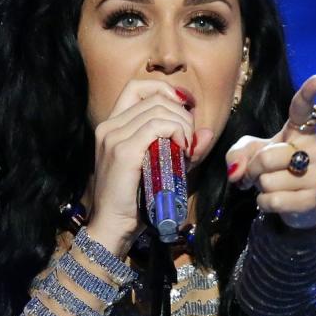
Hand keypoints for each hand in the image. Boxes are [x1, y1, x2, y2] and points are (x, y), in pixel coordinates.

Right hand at [87, 80, 214, 255]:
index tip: (184, 109)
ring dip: (182, 124)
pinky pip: (157, 126)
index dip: (165, 90)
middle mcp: (109, 126)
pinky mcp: (123, 151)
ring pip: (159, 109)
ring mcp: (113, 137)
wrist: (112, 228)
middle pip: (154, 96)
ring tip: (187, 148)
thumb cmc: (135, 201)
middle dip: (182, 113)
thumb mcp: (161, 168)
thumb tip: (206, 133)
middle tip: (190, 140)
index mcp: (112, 126)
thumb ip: (181, 148)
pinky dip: (177, 133)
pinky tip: (182, 150)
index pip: (137, 87)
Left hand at [225, 75, 315, 229]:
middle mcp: (315, 149)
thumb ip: (238, 153)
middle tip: (259, 174)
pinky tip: (274, 200)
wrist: (298, 203)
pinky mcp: (311, 199)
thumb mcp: (252, 153)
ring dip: (260, 188)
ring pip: (267, 181)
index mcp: (300, 132)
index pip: (303, 110)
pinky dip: (264, 203)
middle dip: (253, 169)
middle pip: (267, 157)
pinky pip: (273, 200)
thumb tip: (237, 172)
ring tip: (271, 186)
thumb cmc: (274, 170)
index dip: (307, 95)